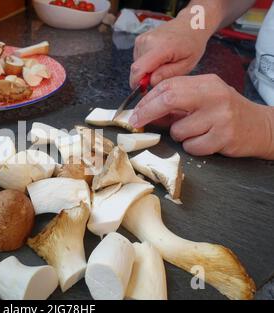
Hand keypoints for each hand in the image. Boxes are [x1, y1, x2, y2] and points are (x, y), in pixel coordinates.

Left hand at [129, 74, 273, 158]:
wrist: (259, 127)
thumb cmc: (224, 113)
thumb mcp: (202, 100)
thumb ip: (176, 103)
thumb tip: (144, 112)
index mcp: (206, 83)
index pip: (168, 86)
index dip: (146, 100)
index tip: (135, 113)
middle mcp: (214, 96)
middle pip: (169, 100)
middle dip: (147, 113)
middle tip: (136, 124)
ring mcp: (220, 117)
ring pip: (179, 130)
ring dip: (179, 136)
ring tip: (195, 132)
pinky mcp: (224, 137)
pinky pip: (192, 147)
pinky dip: (192, 147)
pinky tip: (206, 141)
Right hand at [130, 14, 210, 88]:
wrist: (191, 25)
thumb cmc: (192, 44)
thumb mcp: (186, 65)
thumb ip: (167, 74)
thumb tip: (150, 81)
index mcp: (162, 47)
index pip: (139, 68)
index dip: (136, 83)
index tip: (142, 91)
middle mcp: (148, 41)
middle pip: (137, 68)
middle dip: (146, 77)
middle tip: (162, 75)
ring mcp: (142, 39)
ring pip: (137, 64)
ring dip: (147, 69)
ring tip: (163, 63)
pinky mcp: (139, 39)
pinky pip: (138, 58)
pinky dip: (146, 62)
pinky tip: (159, 57)